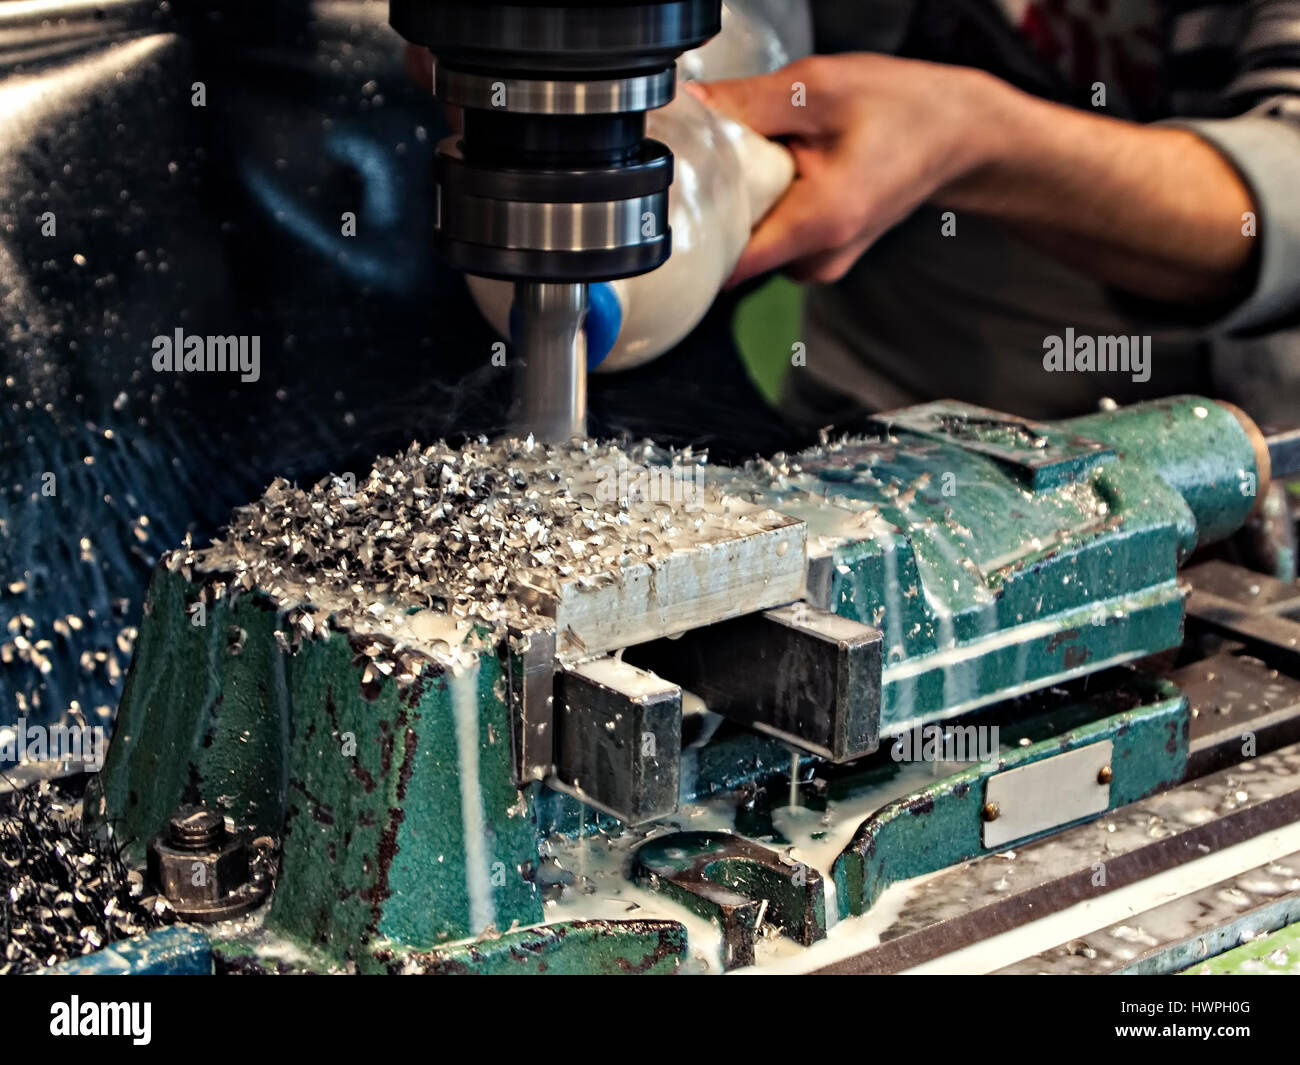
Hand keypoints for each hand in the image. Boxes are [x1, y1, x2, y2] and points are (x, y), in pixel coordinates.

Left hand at [687, 54, 1005, 285]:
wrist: (956, 134)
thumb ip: (749, 104)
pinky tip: (794, 172)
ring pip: (752, 240)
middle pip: (734, 245)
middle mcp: (818, 258)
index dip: (697, 231)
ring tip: (781, 156)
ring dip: (750, 201)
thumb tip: (691, 108)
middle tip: (739, 152)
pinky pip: (773, 238)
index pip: (729, 260)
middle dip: (724, 201)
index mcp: (820, 223)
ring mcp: (821, 264)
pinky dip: (771, 206)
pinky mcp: (821, 258)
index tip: (683, 197)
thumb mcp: (822, 88)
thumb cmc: (904, 110)